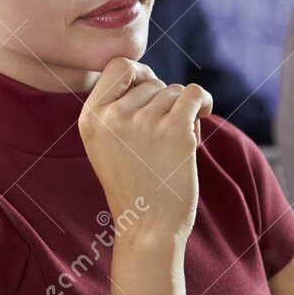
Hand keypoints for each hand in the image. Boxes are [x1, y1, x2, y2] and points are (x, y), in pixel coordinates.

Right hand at [78, 57, 211, 238]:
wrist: (148, 228)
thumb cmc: (132, 187)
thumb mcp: (105, 145)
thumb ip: (115, 109)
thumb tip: (147, 74)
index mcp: (89, 119)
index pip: (117, 66)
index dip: (139, 74)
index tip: (149, 93)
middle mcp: (112, 117)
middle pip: (150, 81)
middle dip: (162, 102)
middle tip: (160, 137)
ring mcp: (142, 122)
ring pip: (173, 91)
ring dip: (181, 113)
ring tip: (173, 144)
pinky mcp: (173, 130)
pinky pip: (195, 94)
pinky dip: (204, 101)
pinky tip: (204, 113)